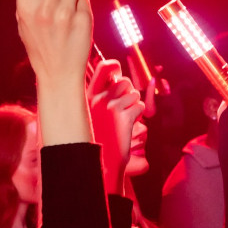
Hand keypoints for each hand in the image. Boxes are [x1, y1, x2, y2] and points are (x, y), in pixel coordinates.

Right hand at [88, 60, 143, 192]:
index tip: (116, 71)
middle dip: (127, 91)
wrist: (101, 162)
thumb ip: (101, 94)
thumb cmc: (98, 137)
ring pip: (134, 93)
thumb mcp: (91, 113)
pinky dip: (138, 115)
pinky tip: (128, 125)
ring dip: (133, 104)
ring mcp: (110, 108)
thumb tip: (117, 77)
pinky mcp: (124, 118)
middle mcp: (98, 99)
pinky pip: (139, 107)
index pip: (103, 68)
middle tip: (122, 106)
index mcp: (88, 96)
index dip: (114, 66)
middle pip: (124, 81)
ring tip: (123, 118)